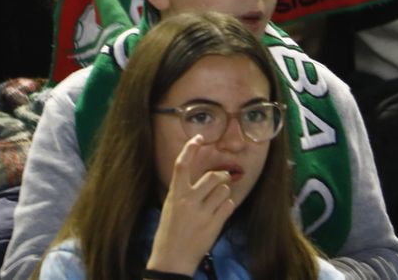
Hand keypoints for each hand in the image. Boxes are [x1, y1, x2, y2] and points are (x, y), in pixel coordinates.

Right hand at [147, 136, 236, 274]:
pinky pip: (229, 205)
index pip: (182, 165)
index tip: (199, 137)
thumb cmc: (169, 233)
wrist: (171, 261)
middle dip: (221, 177)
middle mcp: (188, 201)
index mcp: (175, 195)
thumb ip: (184, 192)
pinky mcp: (214, 224)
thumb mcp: (171, 207)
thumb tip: (202, 179)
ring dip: (224, 192)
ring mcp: (202, 213)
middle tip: (222, 180)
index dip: (191, 148)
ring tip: (217, 201)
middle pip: (213, 176)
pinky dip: (227, 206)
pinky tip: (219, 213)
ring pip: (224, 190)